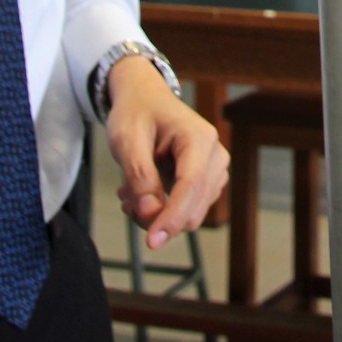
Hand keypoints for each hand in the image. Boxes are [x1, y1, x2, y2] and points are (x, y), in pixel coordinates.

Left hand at [103, 53, 229, 249]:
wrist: (145, 99)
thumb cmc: (137, 113)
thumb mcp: (126, 140)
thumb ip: (139, 176)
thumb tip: (151, 213)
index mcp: (199, 138)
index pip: (191, 186)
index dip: (172, 217)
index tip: (152, 242)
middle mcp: (216, 155)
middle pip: (193, 208)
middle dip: (157, 216)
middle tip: (125, 200)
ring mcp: (215, 169)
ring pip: (190, 215)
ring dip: (157, 213)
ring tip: (131, 191)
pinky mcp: (208, 181)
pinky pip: (187, 210)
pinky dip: (163, 210)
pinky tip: (144, 192)